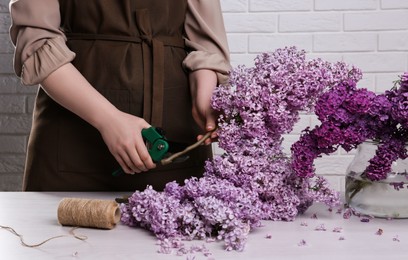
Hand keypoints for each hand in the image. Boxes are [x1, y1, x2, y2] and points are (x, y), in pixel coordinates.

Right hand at [40, 63, 155, 174]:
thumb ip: (149, 129)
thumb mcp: (139, 121)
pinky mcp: (112, 151)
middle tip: (149, 165)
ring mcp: (118, 149)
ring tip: (140, 166)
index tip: (154, 162)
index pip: (145, 156)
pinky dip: (127, 168)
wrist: (103, 115)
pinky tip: (130, 167)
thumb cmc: (122, 117)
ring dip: (136, 168)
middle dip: (145, 167)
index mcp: (133, 137)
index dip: (151, 162)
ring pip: (129, 166)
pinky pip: (121, 164)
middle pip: (138, 163)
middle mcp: (126, 145)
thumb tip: (157, 137)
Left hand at [189, 69, 218, 144]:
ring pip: (213, 135)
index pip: (225, 128)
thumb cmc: (206, 99)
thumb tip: (210, 129)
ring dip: (208, 139)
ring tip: (202, 141)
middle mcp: (221, 123)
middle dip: (214, 138)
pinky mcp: (209, 127)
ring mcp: (215, 125)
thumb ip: (210, 119)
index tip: (214, 135)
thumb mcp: (208, 109)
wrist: (199, 97)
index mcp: (225, 117)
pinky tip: (199, 139)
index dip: (220, 133)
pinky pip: (207, 134)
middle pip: (220, 134)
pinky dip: (203, 137)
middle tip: (207, 141)